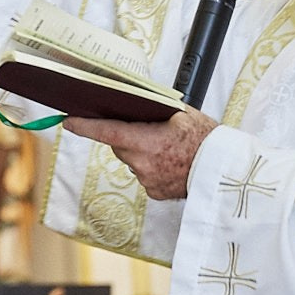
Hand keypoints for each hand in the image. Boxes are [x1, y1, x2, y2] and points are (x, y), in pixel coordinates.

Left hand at [63, 109, 219, 200]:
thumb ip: (154, 110)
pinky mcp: (154, 192)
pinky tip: (170, 163)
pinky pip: (143, 174)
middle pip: (120, 145)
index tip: (68, 121)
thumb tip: (134, 102)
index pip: (107, 132)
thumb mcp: (182, 115)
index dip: (85, 126)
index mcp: (147, 141)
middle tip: (149, 129)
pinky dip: (152, 167)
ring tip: (168, 148)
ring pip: (132, 160)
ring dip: (141, 152)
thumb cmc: (207, 140)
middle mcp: (143, 163)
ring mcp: (147, 180)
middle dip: (127, 136)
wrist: (225, 173)